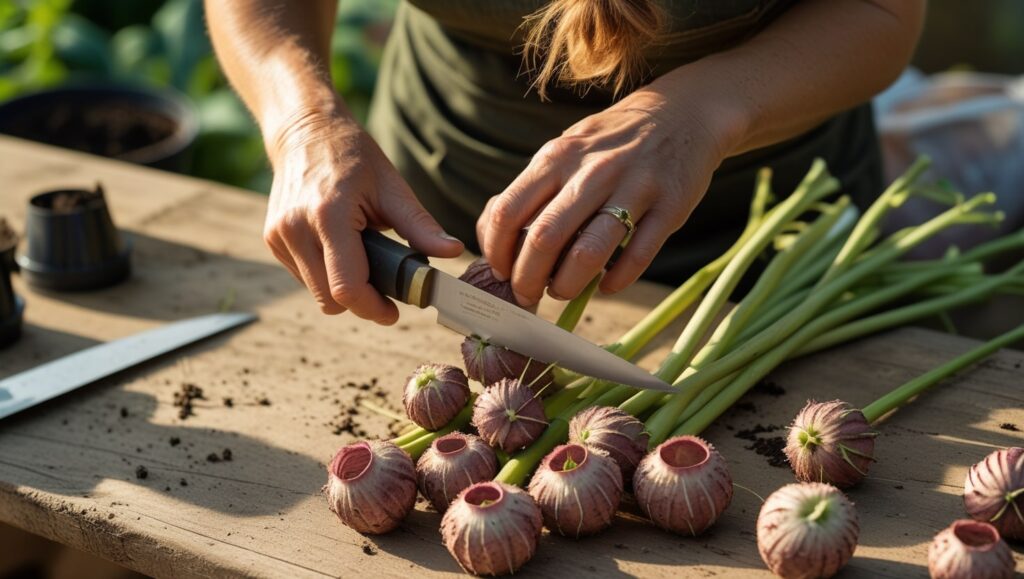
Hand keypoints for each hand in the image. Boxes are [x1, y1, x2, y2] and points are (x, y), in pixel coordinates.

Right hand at [263, 110, 462, 323]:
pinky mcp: (272, 240)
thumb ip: (419, 225)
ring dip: (342, 287)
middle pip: (331, 300)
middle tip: (385, 285)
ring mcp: (278, 236)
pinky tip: (339, 247)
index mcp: (328, 215)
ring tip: (361, 254)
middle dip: (362, 300)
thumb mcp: (391, 187)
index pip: (346, 287)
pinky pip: (305, 278)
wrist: (304, 131)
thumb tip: (453, 251)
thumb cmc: (353, 156)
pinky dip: (326, 273)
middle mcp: (295, 229)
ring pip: (317, 293)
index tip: (393, 312)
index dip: (372, 308)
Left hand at [477, 87, 736, 306]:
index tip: (500, 272)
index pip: (508, 212)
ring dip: (568, 285)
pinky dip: (616, 281)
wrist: (682, 114)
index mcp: (557, 157)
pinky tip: (606, 285)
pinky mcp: (670, 206)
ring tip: (563, 291)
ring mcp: (633, 187)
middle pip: (543, 238)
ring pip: (588, 253)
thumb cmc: (610, 144)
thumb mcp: (565, 151)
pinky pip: (637, 257)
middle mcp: (592, 171)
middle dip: (527, 280)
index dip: (496, 252)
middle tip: (528, 295)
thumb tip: (493, 239)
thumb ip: (532, 191)